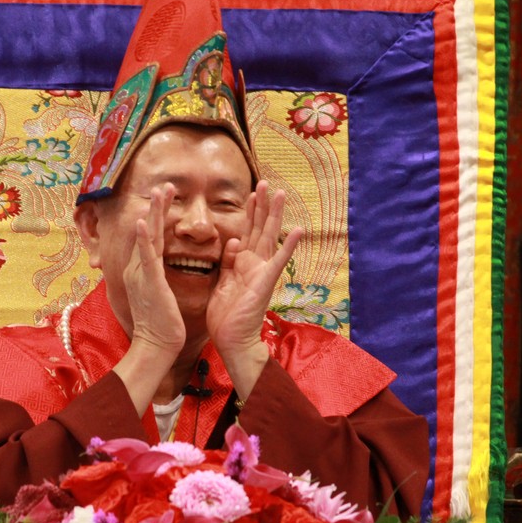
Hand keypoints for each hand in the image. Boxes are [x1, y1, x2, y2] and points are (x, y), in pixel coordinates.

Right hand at [122, 185, 186, 352]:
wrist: (155, 346)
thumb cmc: (161, 324)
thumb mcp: (159, 294)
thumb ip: (158, 276)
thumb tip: (161, 267)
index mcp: (143, 270)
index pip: (152, 237)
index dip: (158, 216)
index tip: (166, 197)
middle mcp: (138, 268)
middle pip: (148, 231)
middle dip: (157, 207)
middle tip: (164, 185)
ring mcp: (142, 274)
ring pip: (148, 238)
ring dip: (153, 213)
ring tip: (158, 191)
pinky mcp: (149, 283)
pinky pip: (146, 257)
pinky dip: (144, 239)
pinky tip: (143, 222)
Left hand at [206, 182, 302, 391]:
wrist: (232, 340)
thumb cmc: (226, 316)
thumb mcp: (221, 282)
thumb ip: (227, 261)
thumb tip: (233, 240)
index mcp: (242, 264)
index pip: (246, 232)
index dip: (248, 213)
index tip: (250, 194)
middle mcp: (255, 264)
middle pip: (259, 228)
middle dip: (261, 205)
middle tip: (265, 182)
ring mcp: (262, 271)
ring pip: (269, 236)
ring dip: (274, 214)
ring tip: (281, 193)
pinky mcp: (266, 280)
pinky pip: (279, 259)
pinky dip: (289, 244)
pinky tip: (300, 229)